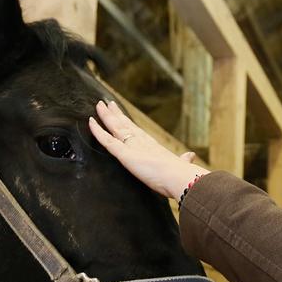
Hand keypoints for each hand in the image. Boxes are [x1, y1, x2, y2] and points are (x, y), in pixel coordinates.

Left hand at [88, 100, 205, 198]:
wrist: (180, 178)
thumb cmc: (181, 175)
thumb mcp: (181, 165)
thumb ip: (183, 160)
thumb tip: (190, 156)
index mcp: (153, 146)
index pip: (137, 131)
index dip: (128, 122)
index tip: (121, 114)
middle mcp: (142, 142)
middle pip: (125, 125)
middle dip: (116, 114)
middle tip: (107, 103)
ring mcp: (132, 146)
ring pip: (115, 128)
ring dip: (106, 116)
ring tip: (99, 105)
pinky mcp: (124, 154)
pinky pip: (107, 141)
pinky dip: (98, 131)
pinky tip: (91, 122)